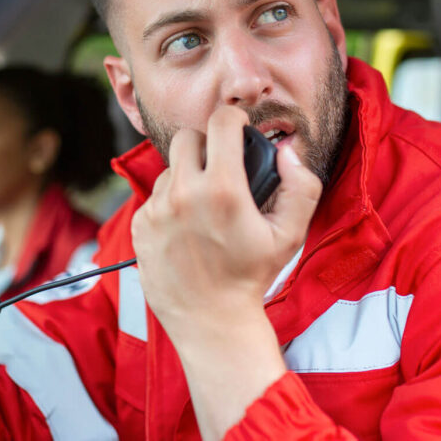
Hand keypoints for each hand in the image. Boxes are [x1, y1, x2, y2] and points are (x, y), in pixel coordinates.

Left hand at [131, 106, 322, 439]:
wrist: (211, 320)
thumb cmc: (253, 276)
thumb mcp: (291, 233)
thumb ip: (301, 185)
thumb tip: (286, 150)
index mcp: (223, 190)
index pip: (221, 122)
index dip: (234, 120)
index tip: (238, 129)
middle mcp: (184, 194)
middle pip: (188, 137)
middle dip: (206, 145)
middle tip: (220, 166)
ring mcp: (156, 210)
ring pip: (170, 169)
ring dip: (186, 176)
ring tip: (204, 205)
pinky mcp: (139, 225)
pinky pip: (154, 196)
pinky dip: (170, 203)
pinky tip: (187, 226)